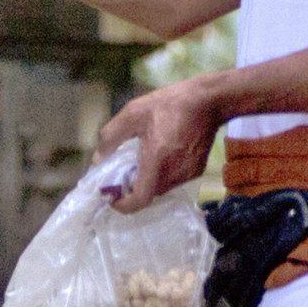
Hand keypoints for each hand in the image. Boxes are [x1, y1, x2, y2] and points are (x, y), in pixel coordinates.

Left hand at [97, 74, 220, 211]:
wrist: (209, 101)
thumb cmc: (170, 105)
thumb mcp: (133, 113)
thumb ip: (111, 137)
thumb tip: (98, 159)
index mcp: (156, 161)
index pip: (140, 199)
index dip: (123, 205)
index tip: (112, 198)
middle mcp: (173, 173)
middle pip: (148, 194)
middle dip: (133, 187)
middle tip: (124, 172)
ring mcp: (187, 175)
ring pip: (160, 188)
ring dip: (148, 180)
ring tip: (143, 160)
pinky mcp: (196, 172)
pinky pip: (174, 181)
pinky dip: (162, 174)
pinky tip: (161, 155)